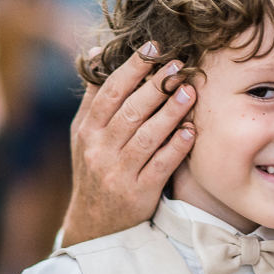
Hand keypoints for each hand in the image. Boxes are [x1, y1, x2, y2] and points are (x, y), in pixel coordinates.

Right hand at [62, 43, 195, 246]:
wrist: (94, 225)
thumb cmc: (93, 171)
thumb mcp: (82, 135)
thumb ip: (93, 96)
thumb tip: (98, 52)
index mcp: (88, 131)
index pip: (110, 93)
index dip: (132, 68)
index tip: (154, 48)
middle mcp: (100, 150)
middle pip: (131, 111)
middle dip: (157, 86)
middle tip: (180, 65)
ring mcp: (119, 173)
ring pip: (147, 136)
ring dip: (170, 112)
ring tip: (190, 91)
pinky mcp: (139, 193)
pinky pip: (160, 166)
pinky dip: (175, 148)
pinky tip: (190, 131)